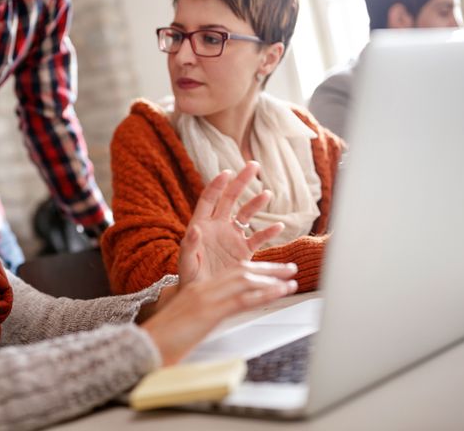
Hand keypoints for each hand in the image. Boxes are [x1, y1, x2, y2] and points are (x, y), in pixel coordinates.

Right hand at [141, 261, 297, 364]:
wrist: (145, 346)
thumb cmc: (162, 341)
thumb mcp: (186, 325)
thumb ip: (203, 319)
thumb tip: (215, 324)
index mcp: (196, 290)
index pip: (230, 274)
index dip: (254, 270)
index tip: (272, 271)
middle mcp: (202, 289)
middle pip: (241, 271)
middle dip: (268, 269)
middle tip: (289, 269)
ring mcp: (205, 298)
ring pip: (244, 280)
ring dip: (272, 279)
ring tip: (291, 279)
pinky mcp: (208, 311)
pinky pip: (242, 299)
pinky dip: (264, 294)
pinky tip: (279, 292)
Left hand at [178, 161, 284, 285]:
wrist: (203, 296)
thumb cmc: (190, 278)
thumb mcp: (186, 263)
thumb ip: (189, 246)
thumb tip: (194, 229)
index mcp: (202, 225)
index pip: (209, 199)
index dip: (217, 185)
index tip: (227, 172)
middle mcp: (218, 227)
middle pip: (230, 199)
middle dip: (241, 182)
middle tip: (253, 166)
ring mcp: (232, 237)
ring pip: (246, 215)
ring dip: (256, 203)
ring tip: (267, 194)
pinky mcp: (244, 251)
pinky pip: (258, 238)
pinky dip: (268, 232)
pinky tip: (278, 225)